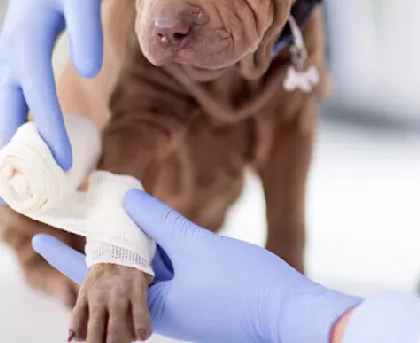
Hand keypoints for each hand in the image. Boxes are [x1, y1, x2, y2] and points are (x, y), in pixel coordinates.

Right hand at [0, 0, 120, 172]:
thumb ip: (85, 26)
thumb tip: (87, 69)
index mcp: (27, 33)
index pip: (35, 87)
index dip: (49, 124)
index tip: (65, 163)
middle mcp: (12, 45)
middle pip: (9, 102)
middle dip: (17, 145)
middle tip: (27, 190)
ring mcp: (11, 49)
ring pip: (3, 100)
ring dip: (7, 137)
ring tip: (10, 184)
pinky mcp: (18, 53)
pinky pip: (11, 92)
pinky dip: (13, 119)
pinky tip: (19, 147)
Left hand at [33, 190, 361, 342]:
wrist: (289, 311)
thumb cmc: (243, 285)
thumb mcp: (198, 247)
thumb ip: (161, 223)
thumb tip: (126, 200)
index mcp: (154, 306)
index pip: (99, 276)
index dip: (67, 253)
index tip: (38, 238)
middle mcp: (164, 311)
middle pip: (125, 273)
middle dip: (107, 244)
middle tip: (88, 218)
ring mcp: (185, 307)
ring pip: (153, 270)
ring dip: (139, 244)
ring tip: (124, 218)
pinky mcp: (205, 300)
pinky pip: (174, 273)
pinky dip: (165, 251)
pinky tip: (166, 231)